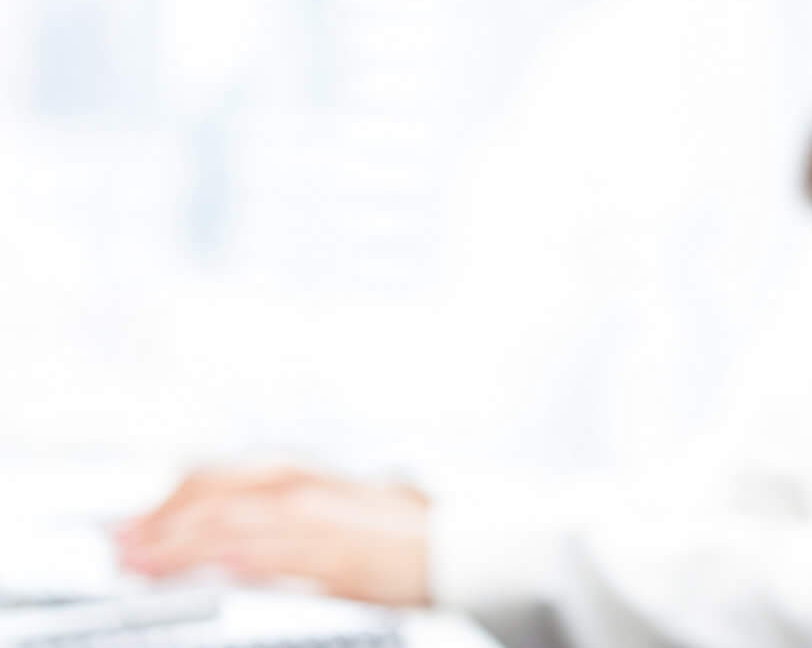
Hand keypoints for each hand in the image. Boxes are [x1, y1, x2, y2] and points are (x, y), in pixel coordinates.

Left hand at [114, 466, 430, 607]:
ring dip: (182, 544)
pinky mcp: (337, 553)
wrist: (460, 542)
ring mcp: (319, 519)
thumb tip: (223, 542)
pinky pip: (279, 552)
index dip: (165, 504)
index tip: (130, 529)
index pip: (214, 480)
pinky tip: (216, 566)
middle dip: (160, 524)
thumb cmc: (398, 532)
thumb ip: (279, 514)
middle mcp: (304, 488)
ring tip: (144, 565)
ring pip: (235, 523)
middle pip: (214, 497)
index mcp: (300, 475)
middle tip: (120, 550)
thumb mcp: (333, 509)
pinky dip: (242, 556)